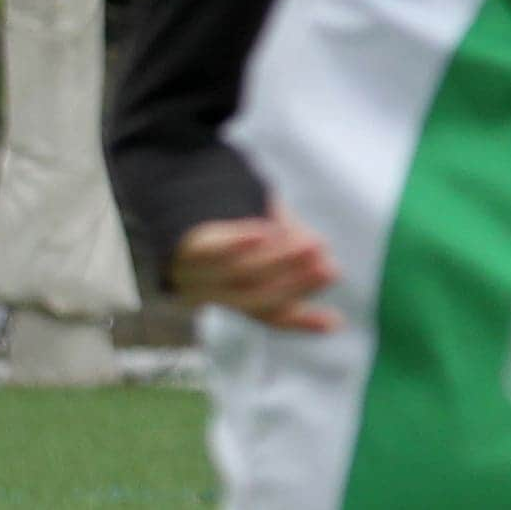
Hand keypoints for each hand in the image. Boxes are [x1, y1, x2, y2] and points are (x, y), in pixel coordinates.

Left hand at [170, 211, 342, 333]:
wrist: (174, 186)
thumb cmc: (227, 211)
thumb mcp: (265, 228)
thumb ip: (286, 241)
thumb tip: (321, 252)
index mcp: (231, 293)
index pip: (270, 313)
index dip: (302, 321)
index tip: (336, 323)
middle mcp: (212, 292)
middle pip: (256, 296)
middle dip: (296, 284)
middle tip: (330, 270)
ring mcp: (197, 273)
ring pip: (243, 274)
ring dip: (280, 260)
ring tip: (313, 245)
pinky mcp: (186, 248)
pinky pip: (213, 251)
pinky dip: (240, 243)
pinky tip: (265, 231)